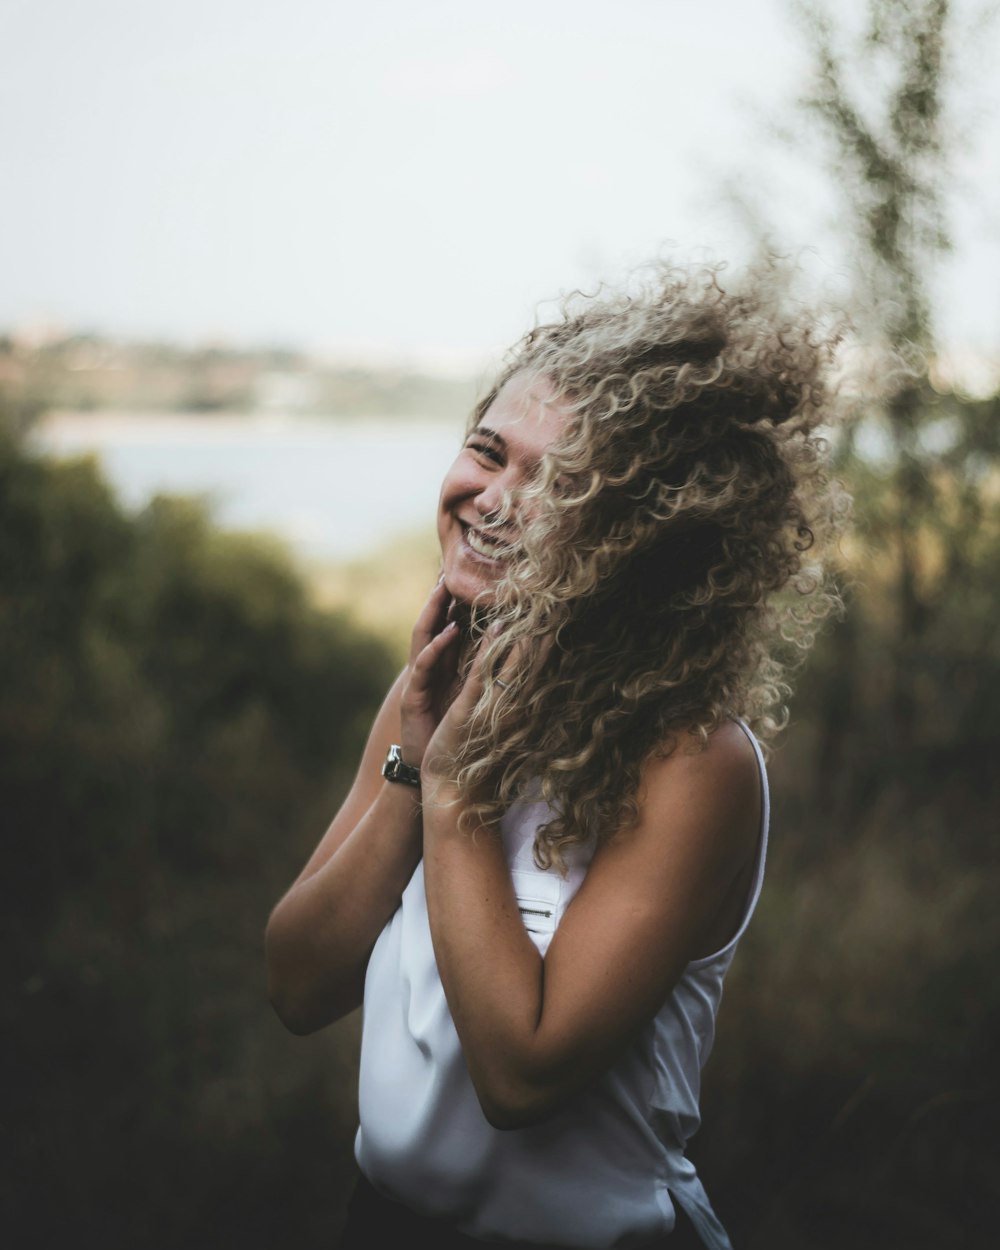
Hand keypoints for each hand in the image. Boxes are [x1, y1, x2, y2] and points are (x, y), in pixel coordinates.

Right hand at [399, 577, 461, 769]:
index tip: (470, 573)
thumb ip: (479, 669)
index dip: (457, 601)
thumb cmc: (452, 732)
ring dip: (433, 612)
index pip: (450, 625)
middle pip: (433, 624)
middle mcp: (430, 669)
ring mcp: (419, 681)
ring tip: (443, 587)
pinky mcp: (412, 698)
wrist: (433, 771)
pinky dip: (435, 648)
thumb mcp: (469, 695)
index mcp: (445, 666)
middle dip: (440, 597)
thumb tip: (504, 645)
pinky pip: (423, 667)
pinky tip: (447, 632)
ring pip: (424, 638)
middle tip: (450, 566)